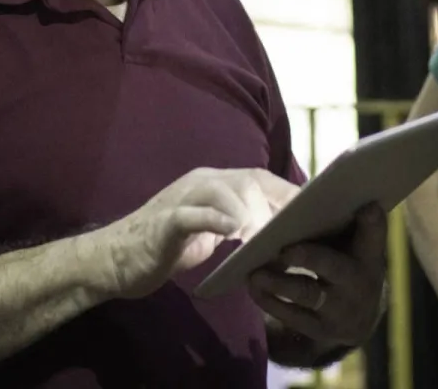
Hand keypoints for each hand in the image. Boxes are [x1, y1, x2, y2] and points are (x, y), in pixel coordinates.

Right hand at [84, 167, 297, 299]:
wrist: (115, 259)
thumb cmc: (166, 248)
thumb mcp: (209, 235)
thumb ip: (238, 228)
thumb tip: (282, 237)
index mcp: (213, 184)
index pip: (261, 179)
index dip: (291, 193)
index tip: (322, 211)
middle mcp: (200, 182)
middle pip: (249, 179)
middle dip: (280, 201)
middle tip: (305, 227)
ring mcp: (181, 198)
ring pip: (225, 191)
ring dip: (253, 212)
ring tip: (273, 236)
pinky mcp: (165, 221)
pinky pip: (193, 215)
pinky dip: (215, 220)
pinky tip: (234, 232)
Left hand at [248, 203, 387, 349]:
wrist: (359, 317)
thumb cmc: (348, 264)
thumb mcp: (353, 245)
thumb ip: (339, 224)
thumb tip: (297, 201)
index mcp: (367, 256)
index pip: (373, 237)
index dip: (372, 223)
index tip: (367, 207)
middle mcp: (356, 283)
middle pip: (334, 268)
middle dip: (310, 257)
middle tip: (284, 249)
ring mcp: (338, 309)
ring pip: (307, 293)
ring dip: (279, 282)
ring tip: (256, 273)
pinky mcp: (318, 328)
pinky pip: (292, 316)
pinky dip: (270, 301)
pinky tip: (254, 287)